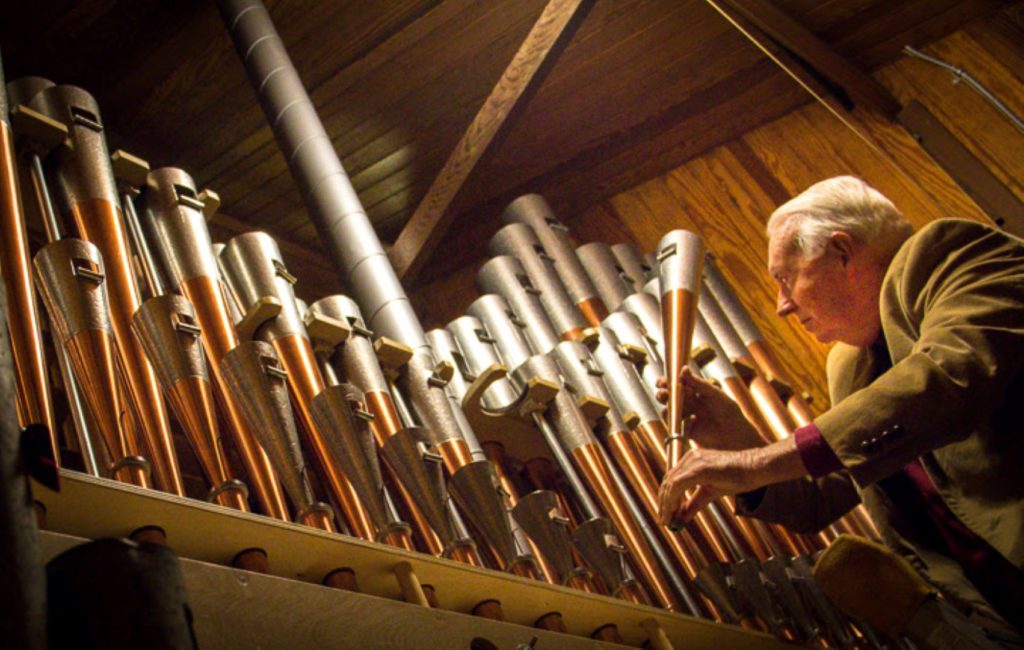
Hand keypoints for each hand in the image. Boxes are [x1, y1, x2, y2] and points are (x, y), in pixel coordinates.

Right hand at [656, 367, 762, 450]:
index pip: (676, 384)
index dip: (666, 382)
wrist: (736, 435)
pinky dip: (684, 422)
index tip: (661, 382)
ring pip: (668, 411)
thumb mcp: (714, 394)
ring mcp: (685, 417)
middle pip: (668, 397)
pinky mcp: (686, 431)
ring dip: (666, 408)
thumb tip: (683, 369)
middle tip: (663, 393)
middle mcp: (688, 403)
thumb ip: (698, 383)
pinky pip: (678, 426)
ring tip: (669, 405)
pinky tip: (693, 419)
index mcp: (694, 391)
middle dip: (662, 394)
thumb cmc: (728, 411)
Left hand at [657, 437, 804, 526]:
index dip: (666, 498)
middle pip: (668, 481)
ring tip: (668, 519)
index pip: (672, 479)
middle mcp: (690, 458)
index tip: (665, 513)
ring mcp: (693, 461)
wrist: (754, 468)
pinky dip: (673, 499)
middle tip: (663, 519)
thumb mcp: (710, 492)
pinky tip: (674, 511)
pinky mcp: (699, 468)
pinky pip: (678, 484)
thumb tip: (682, 517)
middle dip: (663, 502)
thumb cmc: (737, 477)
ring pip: (671, 483)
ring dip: (667, 503)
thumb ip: (694, 503)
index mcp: (691, 460)